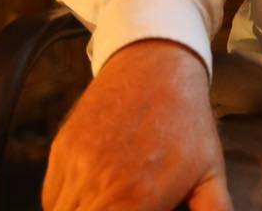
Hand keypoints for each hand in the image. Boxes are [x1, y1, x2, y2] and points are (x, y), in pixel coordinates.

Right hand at [42, 39, 232, 210]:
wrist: (156, 64)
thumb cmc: (187, 121)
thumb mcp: (210, 171)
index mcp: (136, 200)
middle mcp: (99, 187)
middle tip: (122, 206)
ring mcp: (75, 166)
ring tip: (108, 202)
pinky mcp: (61, 149)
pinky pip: (51, 195)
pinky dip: (65, 203)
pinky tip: (89, 196)